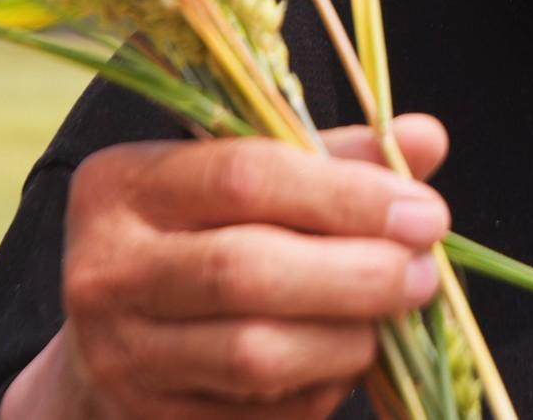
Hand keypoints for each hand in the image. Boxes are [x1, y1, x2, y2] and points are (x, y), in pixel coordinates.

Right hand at [1, 114, 451, 419]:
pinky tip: (342, 358)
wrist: (114, 341)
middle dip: (356, 274)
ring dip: (346, 338)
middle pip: (246, 270)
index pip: (245, 176)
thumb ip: (337, 158)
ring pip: (254, 354)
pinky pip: (259, 413)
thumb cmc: (203, 236)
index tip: (424, 212)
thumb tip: (426, 139)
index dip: (346, 196)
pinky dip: (320, 387)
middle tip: (423, 272)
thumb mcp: (252, 179)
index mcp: (125, 184)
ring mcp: (120, 356)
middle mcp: (106, 269)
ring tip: (390, 317)